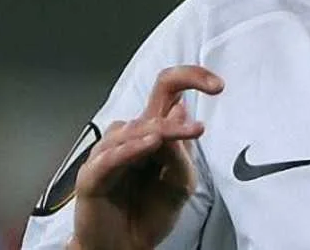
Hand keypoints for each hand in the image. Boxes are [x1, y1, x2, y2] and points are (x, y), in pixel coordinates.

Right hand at [71, 65, 223, 249]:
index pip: (169, 90)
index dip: (192, 78)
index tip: (217, 85)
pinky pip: (111, 157)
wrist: (125, 248)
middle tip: (199, 130)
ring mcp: (108, 154)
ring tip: (181, 136)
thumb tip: (182, 109)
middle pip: (153, 107)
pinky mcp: (92, 176)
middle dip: (178, 117)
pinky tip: (149, 144)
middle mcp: (129, 136)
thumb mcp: (181, 183)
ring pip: (133, 129)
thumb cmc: (149, 213)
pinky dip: (131, 148)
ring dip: (160, 131)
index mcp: (153, 131)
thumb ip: (183, 152)